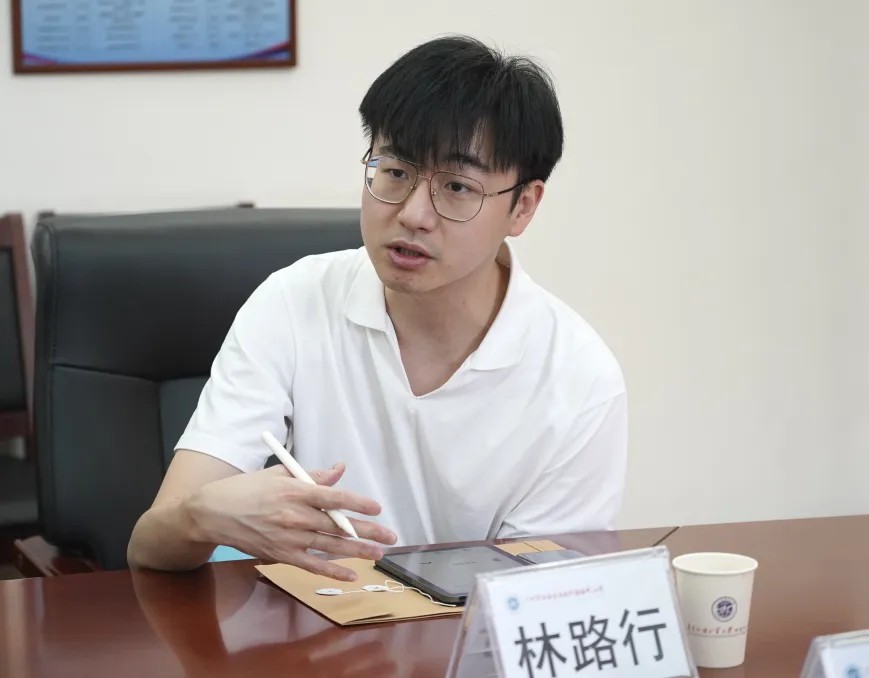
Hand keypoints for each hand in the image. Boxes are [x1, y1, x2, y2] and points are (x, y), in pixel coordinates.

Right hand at [186, 463, 396, 580]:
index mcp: (295, 491)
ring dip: (356, 551)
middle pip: (337, 525)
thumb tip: (339, 469)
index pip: (333, 497)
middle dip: (367, 531)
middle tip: (390, 536)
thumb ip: (312, 475)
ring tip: (378, 554)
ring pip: (329, 546)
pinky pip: (311, 565)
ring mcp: (288, 538)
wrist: (212, 513)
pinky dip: (332, 570)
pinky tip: (351, 573)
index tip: (376, 508)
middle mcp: (294, 516)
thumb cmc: (247, 489)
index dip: (357, 503)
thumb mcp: (279, 474)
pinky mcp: (280, 555)